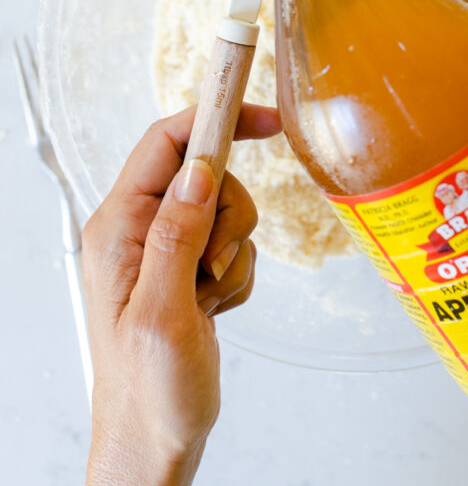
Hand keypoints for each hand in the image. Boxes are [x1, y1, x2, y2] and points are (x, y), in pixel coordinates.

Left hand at [83, 103, 280, 485]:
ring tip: (209, 295)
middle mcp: (139, 229)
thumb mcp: (160, 313)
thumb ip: (177, 235)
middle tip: (215, 263)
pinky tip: (213, 306)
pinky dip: (237, 272)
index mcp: (118, 227)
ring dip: (234, 250)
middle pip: (207, 173)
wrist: (154, 439)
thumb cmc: (146, 390)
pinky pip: (234, 242)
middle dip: (229, 214)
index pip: (166, 143)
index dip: (213, 120)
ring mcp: (165, 248)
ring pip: (226, 208)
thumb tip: (198, 172)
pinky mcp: (188, 266)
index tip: (259, 118)